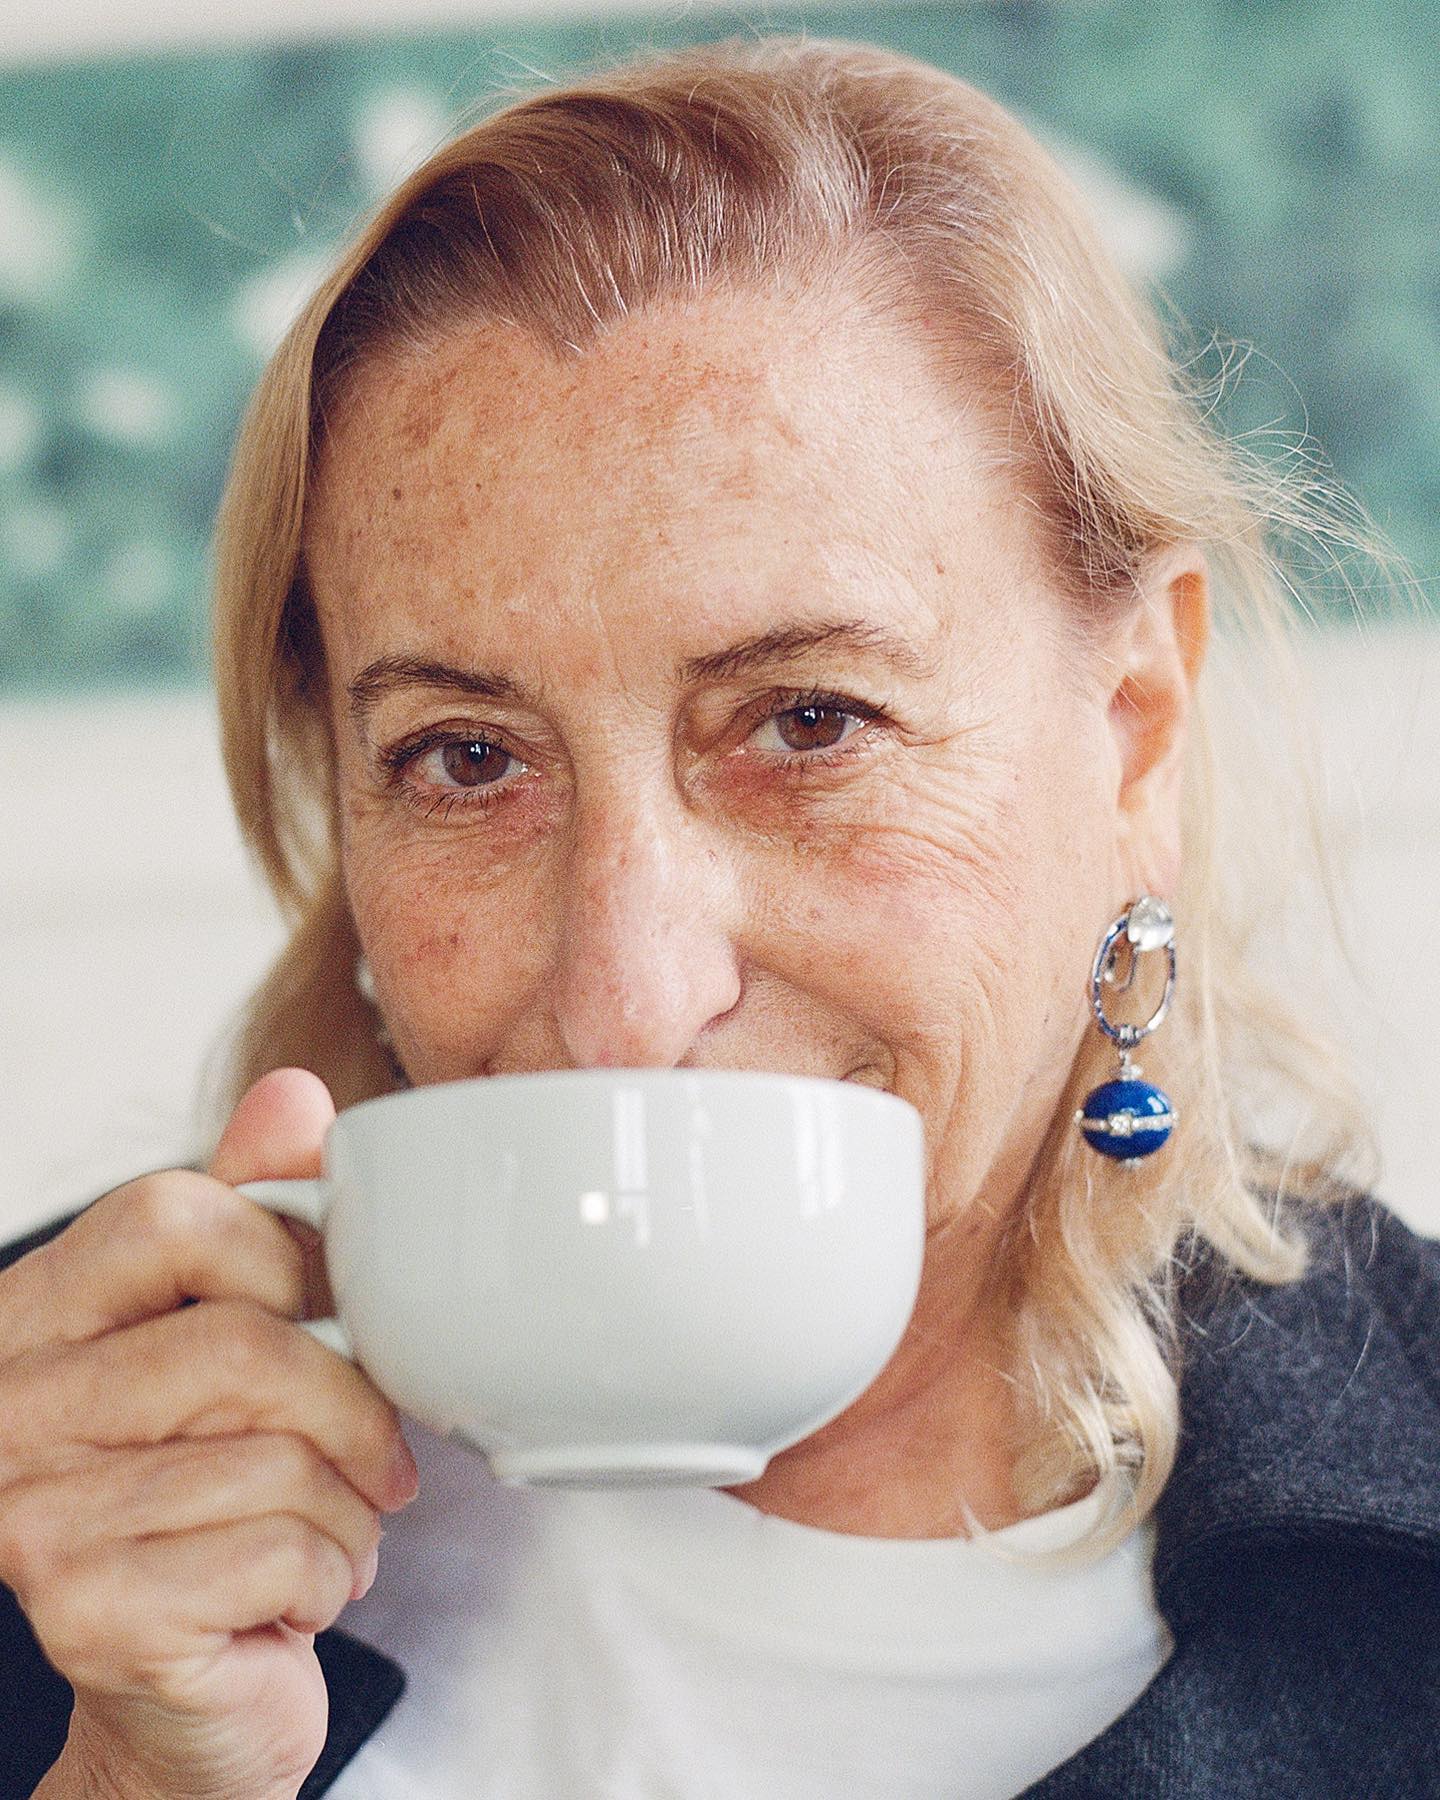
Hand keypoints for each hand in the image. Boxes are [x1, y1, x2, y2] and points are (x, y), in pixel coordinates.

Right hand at [0, 1069, 419, 1799]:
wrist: (177, 1702)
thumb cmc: (213, 1507)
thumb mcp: (228, 1350)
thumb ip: (252, 1221)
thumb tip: (294, 1095)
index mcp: (39, 1317)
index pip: (173, 1215)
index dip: (285, 1257)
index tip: (330, 1317)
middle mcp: (10, 1408)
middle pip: (243, 1343)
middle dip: (354, 1407)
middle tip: (380, 1459)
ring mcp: (33, 1514)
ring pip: (276, 1454)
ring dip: (348, 1507)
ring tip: (329, 1532)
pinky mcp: (87, 1611)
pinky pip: (280, 1549)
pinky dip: (332, 1574)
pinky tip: (300, 1595)